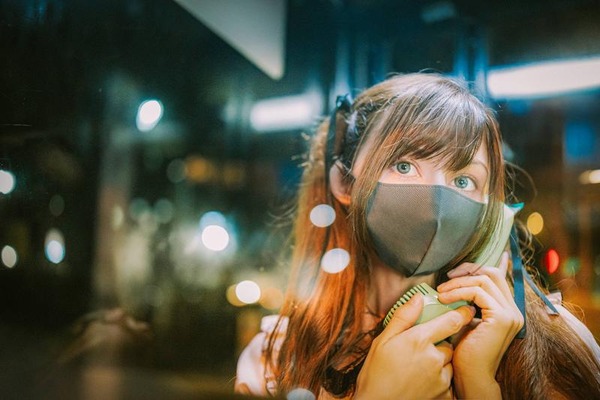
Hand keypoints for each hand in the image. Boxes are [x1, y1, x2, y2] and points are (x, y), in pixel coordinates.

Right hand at [355, 293, 474, 399]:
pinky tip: (421, 380)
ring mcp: (441, 378)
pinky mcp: (444, 394)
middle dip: (439, 343)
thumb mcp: (383, 340)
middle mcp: (434, 358)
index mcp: (419, 340)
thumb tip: (418, 298)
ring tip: (418, 367)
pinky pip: (448, 379)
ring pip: (448, 362)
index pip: (451, 321)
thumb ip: (403, 317)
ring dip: (439, 361)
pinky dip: (439, 378)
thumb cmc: (376, 373)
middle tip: (420, 349)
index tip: (466, 309)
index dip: (461, 313)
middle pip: (448, 343)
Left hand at [437, 252, 523, 398]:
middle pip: (492, 273)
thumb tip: (454, 281)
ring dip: (458, 283)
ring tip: (441, 292)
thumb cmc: (465, 350)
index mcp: (506, 308)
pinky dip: (458, 292)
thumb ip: (467, 302)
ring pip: (484, 280)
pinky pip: (478, 292)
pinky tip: (444, 299)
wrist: (471, 375)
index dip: (473, 269)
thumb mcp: (466, 318)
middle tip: (445, 279)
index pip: (495, 276)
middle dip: (466, 271)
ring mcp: (510, 313)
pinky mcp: (502, 318)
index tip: (452, 274)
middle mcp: (513, 309)